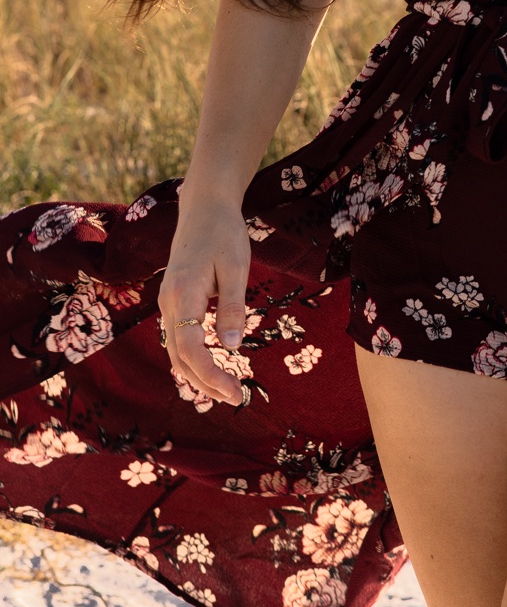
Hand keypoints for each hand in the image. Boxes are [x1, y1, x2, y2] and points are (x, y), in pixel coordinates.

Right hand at [158, 193, 250, 407]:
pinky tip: (210, 367)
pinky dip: (192, 358)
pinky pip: (178, 338)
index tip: (236, 392)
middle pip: (180, 358)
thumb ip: (232, 306)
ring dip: (198, 374)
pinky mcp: (174, 300)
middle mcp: (169, 303)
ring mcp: (168, 303)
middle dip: (206, 383)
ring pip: (176, 351)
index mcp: (182, 296)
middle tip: (236, 399)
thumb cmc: (223, 233)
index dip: (212, 375)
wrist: (204, 207)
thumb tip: (232, 346)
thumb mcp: (235, 267)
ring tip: (225, 391)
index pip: (191, 350)